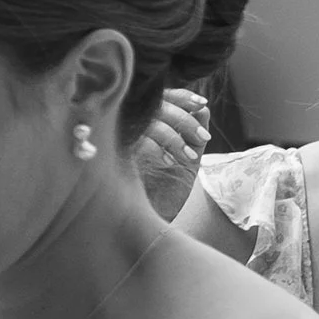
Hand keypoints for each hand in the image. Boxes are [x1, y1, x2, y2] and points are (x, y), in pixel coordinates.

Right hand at [134, 86, 210, 220]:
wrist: (152, 221)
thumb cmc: (167, 189)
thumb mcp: (189, 158)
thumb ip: (196, 133)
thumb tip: (203, 109)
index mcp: (147, 123)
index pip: (161, 97)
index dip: (182, 97)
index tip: (202, 103)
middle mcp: (131, 127)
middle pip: (155, 106)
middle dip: (184, 119)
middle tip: (202, 137)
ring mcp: (121, 141)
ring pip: (148, 123)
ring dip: (173, 137)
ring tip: (189, 157)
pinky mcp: (115, 157)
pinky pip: (135, 141)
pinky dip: (156, 148)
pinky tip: (169, 163)